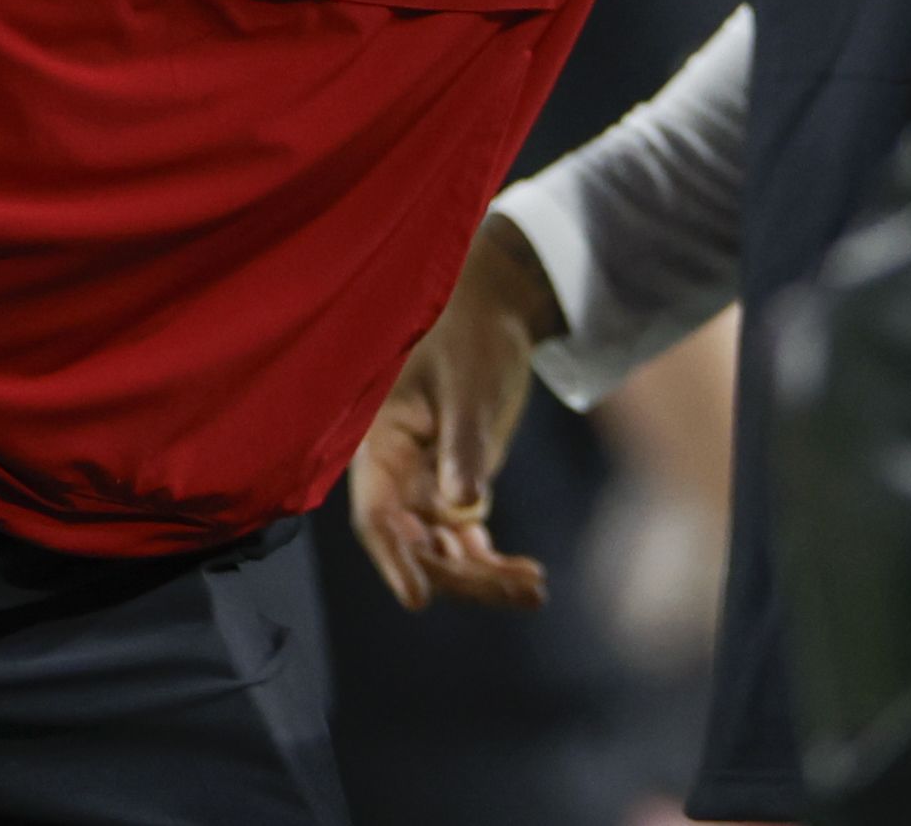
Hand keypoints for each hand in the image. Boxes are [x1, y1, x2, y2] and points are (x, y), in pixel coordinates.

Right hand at [347, 214, 558, 611]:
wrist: (494, 311)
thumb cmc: (470, 336)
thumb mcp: (467, 385)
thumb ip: (463, 446)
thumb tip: (466, 509)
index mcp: (380, 445)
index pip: (377, 517)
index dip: (393, 561)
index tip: (419, 599)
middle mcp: (397, 476)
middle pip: (416, 547)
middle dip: (461, 577)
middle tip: (516, 588)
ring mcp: (427, 487)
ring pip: (444, 553)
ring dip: (484, 578)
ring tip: (534, 590)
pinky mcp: (458, 489)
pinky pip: (469, 542)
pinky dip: (495, 562)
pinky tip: (531, 580)